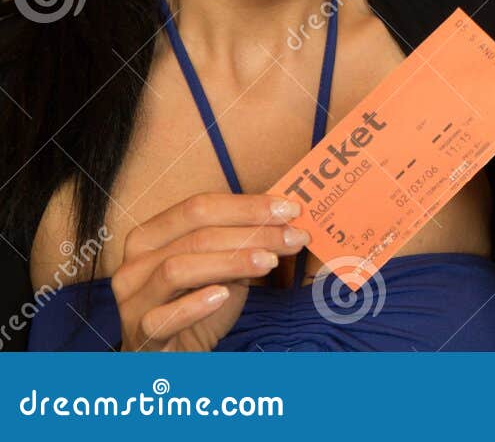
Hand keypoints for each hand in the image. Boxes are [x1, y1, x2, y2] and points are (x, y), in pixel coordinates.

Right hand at [111, 193, 307, 351]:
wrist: (172, 356)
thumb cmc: (197, 304)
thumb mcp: (221, 268)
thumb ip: (241, 242)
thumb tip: (286, 216)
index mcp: (150, 237)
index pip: (198, 208)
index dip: (247, 206)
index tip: (289, 209)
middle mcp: (134, 264)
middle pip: (195, 236)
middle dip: (251, 232)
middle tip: (293, 236)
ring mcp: (132, 301)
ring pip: (177, 269)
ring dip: (231, 262)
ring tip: (270, 262)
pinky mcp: (139, 336)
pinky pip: (161, 318)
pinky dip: (193, 304)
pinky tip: (223, 295)